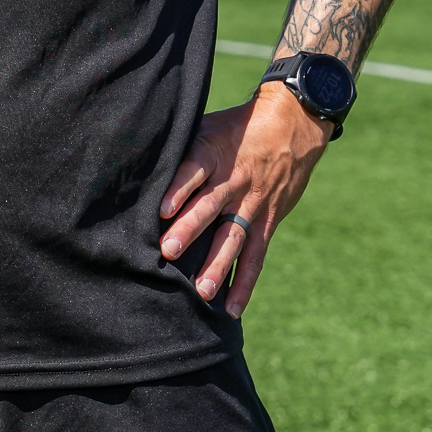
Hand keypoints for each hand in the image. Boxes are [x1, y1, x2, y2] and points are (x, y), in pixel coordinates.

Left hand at [158, 85, 331, 317]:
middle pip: (210, 207)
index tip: (162, 210)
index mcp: (213, 154)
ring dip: (218, 265)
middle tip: (169, 251)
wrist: (293, 123)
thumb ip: (180, 148)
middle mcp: (233, 181)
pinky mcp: (268, 220)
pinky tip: (231, 308)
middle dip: (190, 230)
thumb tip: (138, 162)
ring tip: (202, 291)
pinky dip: (245, 282)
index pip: (194, 171)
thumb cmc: (235, 127)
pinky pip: (256, 255)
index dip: (178, 189)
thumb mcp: (206, 126)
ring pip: (234, 237)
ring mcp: (252, 203)